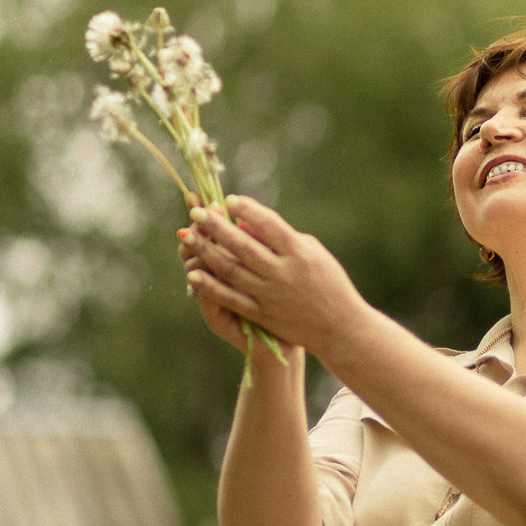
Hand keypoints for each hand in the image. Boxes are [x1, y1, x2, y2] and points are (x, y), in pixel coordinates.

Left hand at [181, 195, 364, 362]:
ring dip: (206, 251)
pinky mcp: (262, 313)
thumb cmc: (327, 282)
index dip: (247, 209)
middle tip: (196, 212)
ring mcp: (270, 294)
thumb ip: (280, 237)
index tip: (229, 199)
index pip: (269, 224)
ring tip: (187, 236)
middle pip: (242, 245)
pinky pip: (230, 297)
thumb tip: (244, 222)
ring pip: (231, 269)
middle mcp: (283, 272)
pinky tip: (192, 273)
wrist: (338, 326)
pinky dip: (210, 286)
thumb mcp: (312, 252)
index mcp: (299, 252)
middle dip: (216, 227)